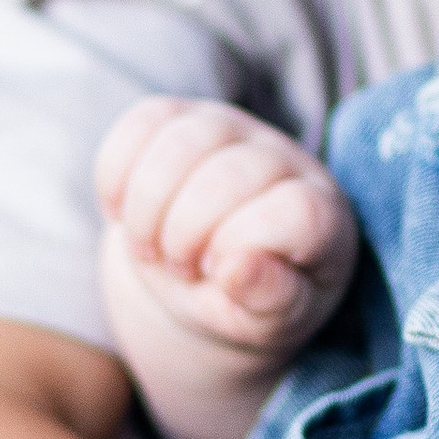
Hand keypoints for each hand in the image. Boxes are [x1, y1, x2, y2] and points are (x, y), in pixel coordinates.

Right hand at [95, 98, 357, 365]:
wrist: (206, 274)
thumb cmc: (249, 301)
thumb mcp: (269, 322)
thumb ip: (270, 303)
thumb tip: (238, 271)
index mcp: (322, 214)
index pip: (298, 213)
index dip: (248, 246)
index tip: (223, 276)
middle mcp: (282, 159)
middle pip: (231, 176)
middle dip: (187, 235)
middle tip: (180, 270)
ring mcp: (231, 129)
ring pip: (182, 142)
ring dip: (148, 209)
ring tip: (149, 249)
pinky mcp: (179, 116)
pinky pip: (141, 123)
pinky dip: (117, 176)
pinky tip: (121, 213)